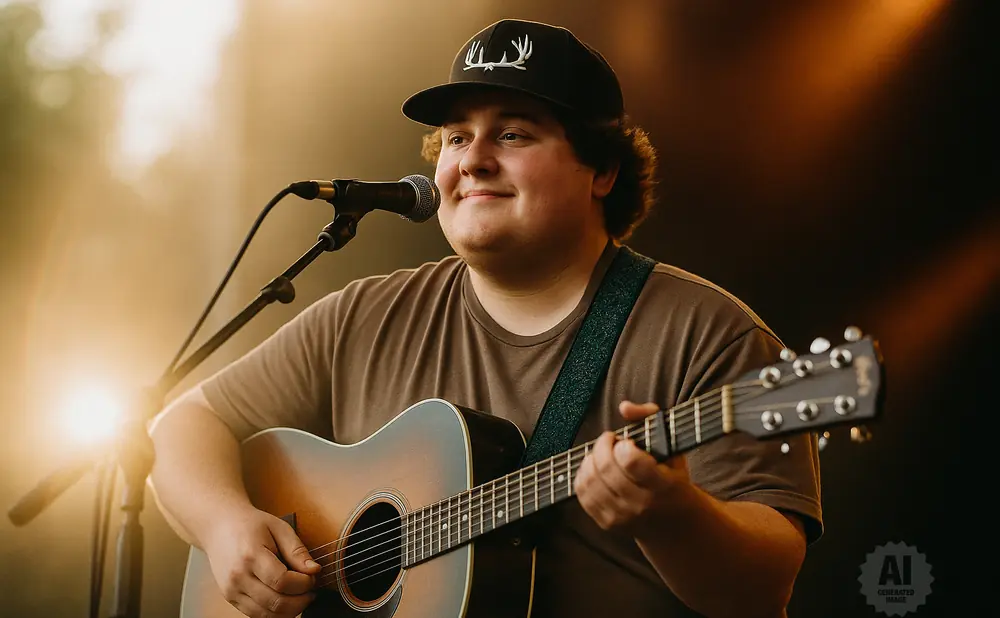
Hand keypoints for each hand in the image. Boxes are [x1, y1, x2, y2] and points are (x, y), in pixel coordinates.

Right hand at [202, 506, 321, 617]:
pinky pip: (256, 615)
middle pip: (276, 602)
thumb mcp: (278, 528)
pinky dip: (274, 612)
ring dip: (290, 610)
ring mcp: (231, 590)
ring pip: (266, 614)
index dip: (304, 584)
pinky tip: (285, 599)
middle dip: (301, 600)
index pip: (282, 581)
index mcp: (251, 555)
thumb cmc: (250, 525)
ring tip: (300, 595)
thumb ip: (297, 550)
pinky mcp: (230, 598)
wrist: (219, 527)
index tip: (313, 576)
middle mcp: (238, 577)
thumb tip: (314, 570)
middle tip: (311, 589)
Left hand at [575, 401, 691, 535]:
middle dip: (602, 445)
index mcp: (663, 485)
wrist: (675, 524)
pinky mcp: (607, 523)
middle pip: (605, 468)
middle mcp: (642, 504)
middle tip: (610, 440)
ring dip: (591, 458)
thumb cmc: (672, 476)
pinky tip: (595, 468)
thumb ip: (650, 417)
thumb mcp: (672, 446)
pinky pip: (583, 493)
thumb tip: (624, 407)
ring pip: (590, 480)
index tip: (626, 440)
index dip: (622, 444)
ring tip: (603, 454)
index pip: (630, 460)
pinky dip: (584, 474)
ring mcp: (623, 517)